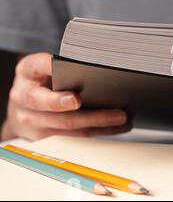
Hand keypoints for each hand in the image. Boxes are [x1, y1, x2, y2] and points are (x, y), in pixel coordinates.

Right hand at [1, 53, 130, 140]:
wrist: (22, 102)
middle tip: (116, 112)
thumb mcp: (47, 65)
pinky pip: (73, 136)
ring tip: (122, 118)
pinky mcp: (41, 136)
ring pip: (68, 126)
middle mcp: (22, 97)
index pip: (40, 70)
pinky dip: (97, 132)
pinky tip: (116, 127)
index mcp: (27, 71)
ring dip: (99, 123)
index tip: (77, 98)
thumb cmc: (41, 78)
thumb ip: (65, 66)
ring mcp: (30, 120)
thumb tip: (100, 71)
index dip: (57, 81)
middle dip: (88, 113)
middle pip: (57, 109)